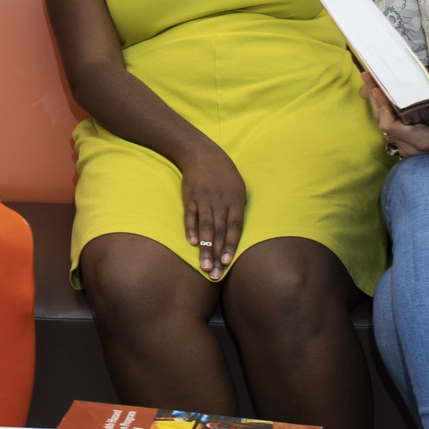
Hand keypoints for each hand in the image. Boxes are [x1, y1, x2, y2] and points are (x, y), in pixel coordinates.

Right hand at [177, 143, 246, 279]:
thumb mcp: (238, 188)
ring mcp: (204, 199)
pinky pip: (190, 216)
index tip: (228, 263)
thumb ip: (238, 210)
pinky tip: (191, 243)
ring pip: (205, 228)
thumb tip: (237, 232)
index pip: (234, 228)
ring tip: (204, 266)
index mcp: (235, 200)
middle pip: (220, 232)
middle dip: (218, 255)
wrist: (202, 154)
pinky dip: (190, 229)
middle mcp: (220, 201)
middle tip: (215, 274)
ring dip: (205, 248)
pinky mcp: (190, 197)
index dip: (231, 246)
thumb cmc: (224, 174)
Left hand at [361, 75, 428, 164]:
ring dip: (376, 102)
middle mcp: (410, 145)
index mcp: (423, 140)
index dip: (382, 108)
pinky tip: (377, 91)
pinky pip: (388, 125)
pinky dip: (382, 108)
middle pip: (382, 122)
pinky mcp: (405, 140)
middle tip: (368, 76)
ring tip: (369, 79)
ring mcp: (406, 145)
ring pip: (382, 123)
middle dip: (374, 98)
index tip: (378, 90)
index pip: (391, 127)